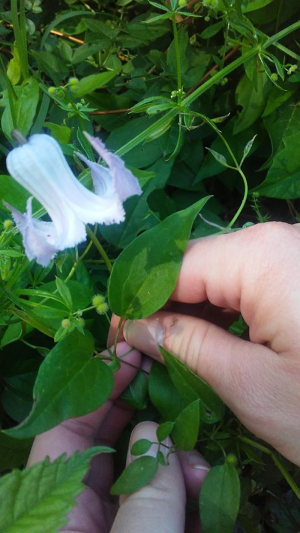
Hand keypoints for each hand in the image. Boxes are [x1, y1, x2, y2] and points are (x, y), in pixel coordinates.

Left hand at [28, 342, 208, 531]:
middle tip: (168, 378)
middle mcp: (83, 508)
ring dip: (177, 459)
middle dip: (142, 408)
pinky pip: (164, 497)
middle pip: (107, 439)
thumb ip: (149, 488)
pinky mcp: (147, 531)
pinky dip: (188, 489)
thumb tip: (155, 432)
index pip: (65, 426)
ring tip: (201, 471)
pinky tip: (208, 492)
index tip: (131, 352)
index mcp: (59, 507)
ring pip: (142, 467)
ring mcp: (116, 522)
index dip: (97, 383)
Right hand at [123, 222, 299, 466]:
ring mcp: (298, 252)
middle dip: (167, 306)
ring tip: (179, 352)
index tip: (118, 337)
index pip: (172, 268)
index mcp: (259, 256)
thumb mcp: (252, 385)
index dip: (137, 302)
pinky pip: (255, 281)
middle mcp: (279, 239)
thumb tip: (139, 327)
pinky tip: (222, 342)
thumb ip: (187, 348)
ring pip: (225, 273)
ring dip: (197, 311)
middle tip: (146, 351)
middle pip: (199, 265)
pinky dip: (230, 310)